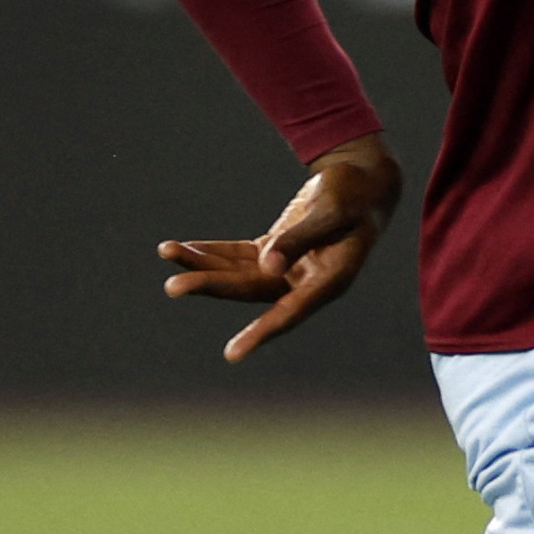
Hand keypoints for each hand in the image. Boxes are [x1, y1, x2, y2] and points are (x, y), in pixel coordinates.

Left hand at [158, 134, 403, 362]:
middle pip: (251, 290)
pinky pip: (239, 257)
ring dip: (203, 265)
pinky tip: (184, 249)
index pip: (290, 312)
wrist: (365, 180)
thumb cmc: (355, 193)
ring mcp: (291, 269)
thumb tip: (268, 266)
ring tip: (168, 252)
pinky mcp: (279, 252)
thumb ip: (301, 238)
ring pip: (239, 274)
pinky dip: (213, 253)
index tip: (232, 354)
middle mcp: (307, 282)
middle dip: (211, 286)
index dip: (262, 333)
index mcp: (330, 279)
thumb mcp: (332, 210)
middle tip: (173, 286)